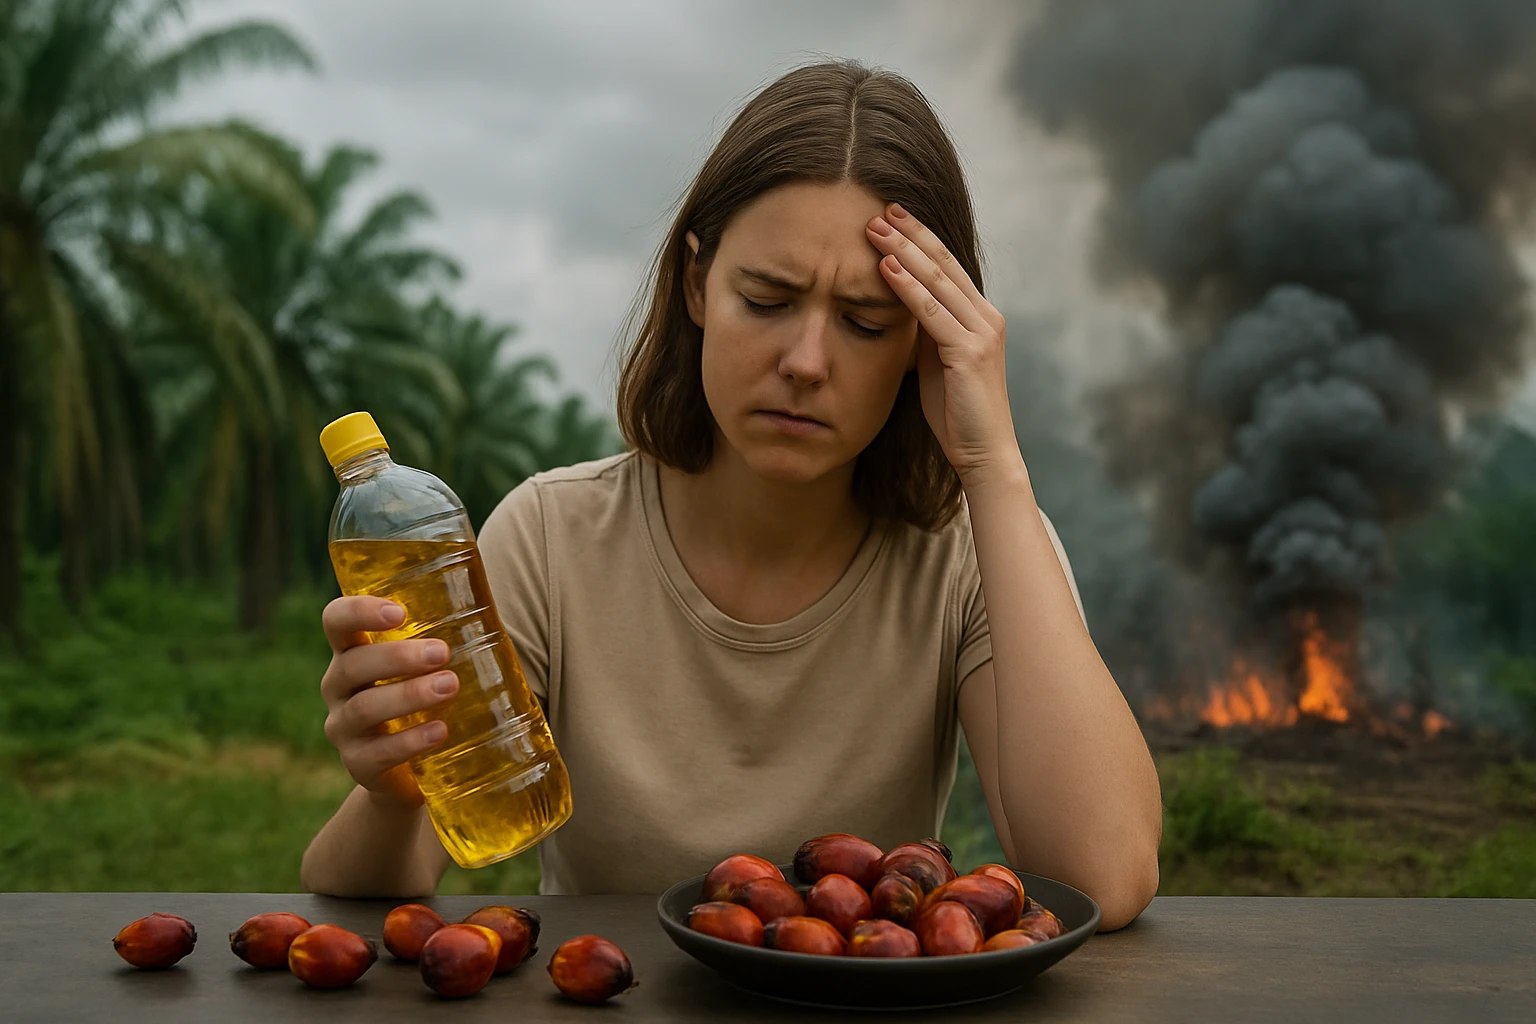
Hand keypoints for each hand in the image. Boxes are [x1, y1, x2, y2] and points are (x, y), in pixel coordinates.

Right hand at [319, 596, 458, 807]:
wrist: (407, 772)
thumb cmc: (421, 702)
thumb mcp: (423, 668)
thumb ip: (441, 638)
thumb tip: (492, 603)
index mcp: (352, 651)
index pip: (337, 621)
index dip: (359, 612)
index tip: (399, 613)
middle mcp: (339, 686)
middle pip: (352, 665)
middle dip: (397, 657)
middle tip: (442, 652)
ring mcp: (344, 728)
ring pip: (364, 708)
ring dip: (409, 695)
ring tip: (449, 686)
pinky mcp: (358, 764)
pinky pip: (378, 753)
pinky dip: (411, 741)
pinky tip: (440, 731)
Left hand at [865, 202, 1023, 484]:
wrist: (983, 454)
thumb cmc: (957, 414)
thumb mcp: (935, 363)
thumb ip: (925, 332)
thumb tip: (899, 304)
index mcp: (980, 318)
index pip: (947, 267)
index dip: (920, 239)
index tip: (892, 217)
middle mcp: (986, 317)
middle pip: (944, 264)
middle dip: (911, 234)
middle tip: (880, 208)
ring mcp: (981, 333)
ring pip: (937, 281)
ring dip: (903, 252)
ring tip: (874, 229)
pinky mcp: (970, 352)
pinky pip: (932, 312)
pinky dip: (908, 289)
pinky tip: (886, 269)